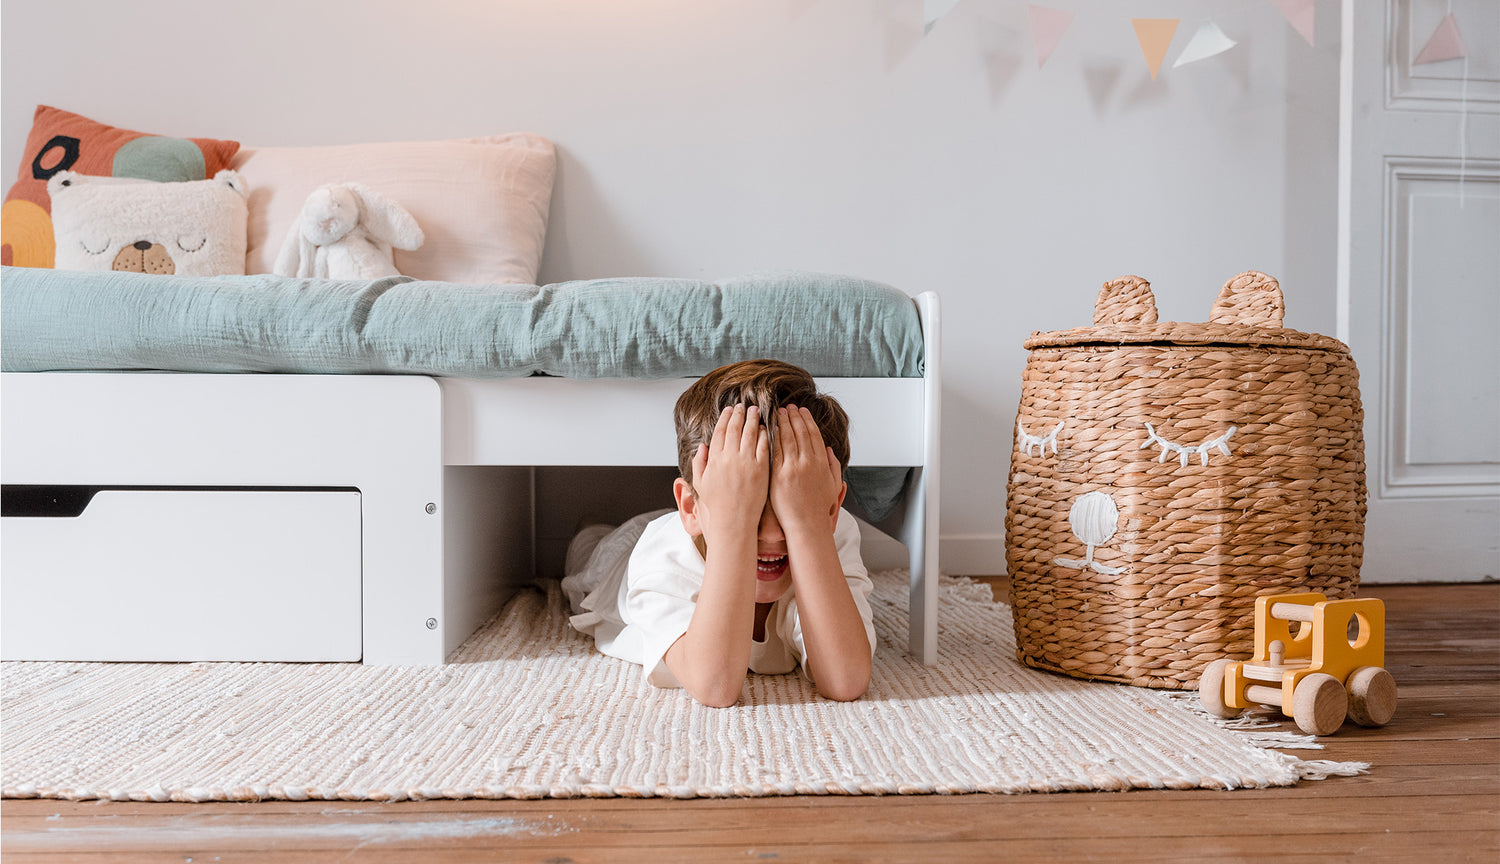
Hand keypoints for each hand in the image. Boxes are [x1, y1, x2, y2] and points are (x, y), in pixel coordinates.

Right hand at [690, 404, 769, 540]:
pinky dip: (765, 435)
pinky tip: (767, 428)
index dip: (725, 418)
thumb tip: (702, 446)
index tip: (729, 409)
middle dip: (739, 414)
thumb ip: (699, 463)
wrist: (733, 522)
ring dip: (753, 420)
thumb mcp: (701, 483)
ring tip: (755, 411)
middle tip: (744, 406)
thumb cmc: (717, 505)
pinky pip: (764, 446)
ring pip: (750, 433)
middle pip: (735, 428)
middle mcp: (730, 458)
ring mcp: (747, 463)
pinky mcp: (762, 469)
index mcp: (714, 459)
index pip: (719, 431)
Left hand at [769, 405, 842, 532]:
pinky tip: (768, 428)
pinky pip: (774, 451)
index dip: (807, 420)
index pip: (814, 435)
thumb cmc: (818, 507)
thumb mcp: (833, 484)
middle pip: (800, 432)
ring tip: (778, 412)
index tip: (802, 411)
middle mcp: (808, 462)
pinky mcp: (779, 475)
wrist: (806, 524)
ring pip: (787, 438)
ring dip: (782, 423)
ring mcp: (793, 468)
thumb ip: (833, 465)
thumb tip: (829, 450)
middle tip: (788, 407)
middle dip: (793, 417)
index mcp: (822, 462)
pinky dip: (771, 437)